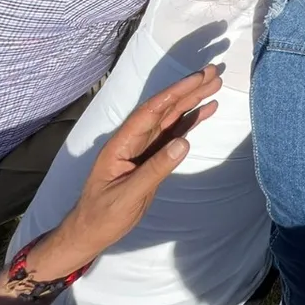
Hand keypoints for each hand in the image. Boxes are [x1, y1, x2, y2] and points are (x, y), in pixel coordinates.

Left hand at [32, 66, 222, 277]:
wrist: (90, 233)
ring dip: (192, 99)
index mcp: (122, 143)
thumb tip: (184, 143)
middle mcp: (134, 139)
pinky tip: (207, 109)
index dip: (175, 93)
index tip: (197, 78)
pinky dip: (192, 120)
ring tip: (215, 83)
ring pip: (171, 117)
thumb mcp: (127, 195)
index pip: (151, 111)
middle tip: (213, 72)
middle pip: (164, 108)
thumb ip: (155, 169)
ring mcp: (144, 147)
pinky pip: (175, 133)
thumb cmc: (102, 215)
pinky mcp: (153, 157)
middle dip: (188, 89)